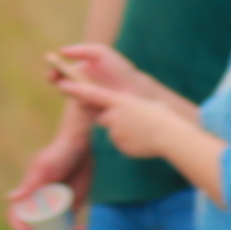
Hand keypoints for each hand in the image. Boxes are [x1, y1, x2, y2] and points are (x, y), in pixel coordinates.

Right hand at [5, 125, 92, 229]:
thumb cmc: (59, 152)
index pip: (17, 214)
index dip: (19, 228)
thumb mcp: (44, 168)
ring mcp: (56, 202)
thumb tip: (10, 198)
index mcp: (29, 192)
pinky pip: (69, 221)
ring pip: (52, 227)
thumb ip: (30, 184)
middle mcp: (40, 199)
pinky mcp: (71, 202)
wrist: (83, 143)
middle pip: (33, 226)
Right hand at [52, 42, 164, 100]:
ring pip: (73, 98)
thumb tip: (61, 50)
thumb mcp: (100, 52)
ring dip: (80, 93)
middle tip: (65, 81)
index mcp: (76, 73)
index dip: (52, 73)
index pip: (57, 74)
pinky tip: (102, 97)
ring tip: (93, 88)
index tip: (53, 72)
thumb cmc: (118, 68)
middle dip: (61, 84)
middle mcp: (78, 88)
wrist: (136, 88)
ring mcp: (84, 101)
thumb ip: (81, 49)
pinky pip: (85, 109)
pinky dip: (91, 103)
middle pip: (61, 87)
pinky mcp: (92, 113)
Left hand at [58, 78, 188, 160]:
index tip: (60, 85)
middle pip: (102, 116)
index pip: (91, 94)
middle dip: (110, 118)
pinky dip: (129, 143)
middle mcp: (113, 115)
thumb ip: (128, 106)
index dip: (75, 89)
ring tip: (141, 132)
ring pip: (113, 131)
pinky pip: (121, 143)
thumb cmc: (162, 116)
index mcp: (120, 100)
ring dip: (123, 132)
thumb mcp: (144, 104)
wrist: (170, 135)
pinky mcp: (118, 145)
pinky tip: (141, 142)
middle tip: (130, 120)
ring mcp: (115, 131)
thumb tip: (121, 110)